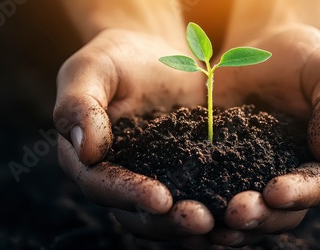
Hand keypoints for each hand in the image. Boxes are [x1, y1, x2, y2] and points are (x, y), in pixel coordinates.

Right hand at [53, 29, 215, 246]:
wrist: (158, 55)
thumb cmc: (118, 57)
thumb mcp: (93, 67)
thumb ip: (79, 103)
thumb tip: (85, 150)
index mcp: (86, 158)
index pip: (101, 185)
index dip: (129, 195)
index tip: (161, 199)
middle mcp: (117, 179)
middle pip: (136, 214)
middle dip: (169, 222)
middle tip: (202, 221)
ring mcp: (152, 181)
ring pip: (166, 218)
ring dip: (193, 228)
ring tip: (224, 228)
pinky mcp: (184, 176)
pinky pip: (196, 200)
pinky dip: (214, 212)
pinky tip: (240, 214)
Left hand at [209, 24, 319, 245]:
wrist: (256, 50)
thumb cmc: (300, 56)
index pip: (318, 185)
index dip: (299, 193)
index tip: (274, 193)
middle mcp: (291, 176)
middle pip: (282, 212)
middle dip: (260, 217)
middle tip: (236, 213)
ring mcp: (254, 177)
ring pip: (248, 214)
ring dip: (230, 224)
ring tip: (208, 223)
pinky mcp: (221, 170)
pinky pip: (214, 196)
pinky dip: (204, 207)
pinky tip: (186, 209)